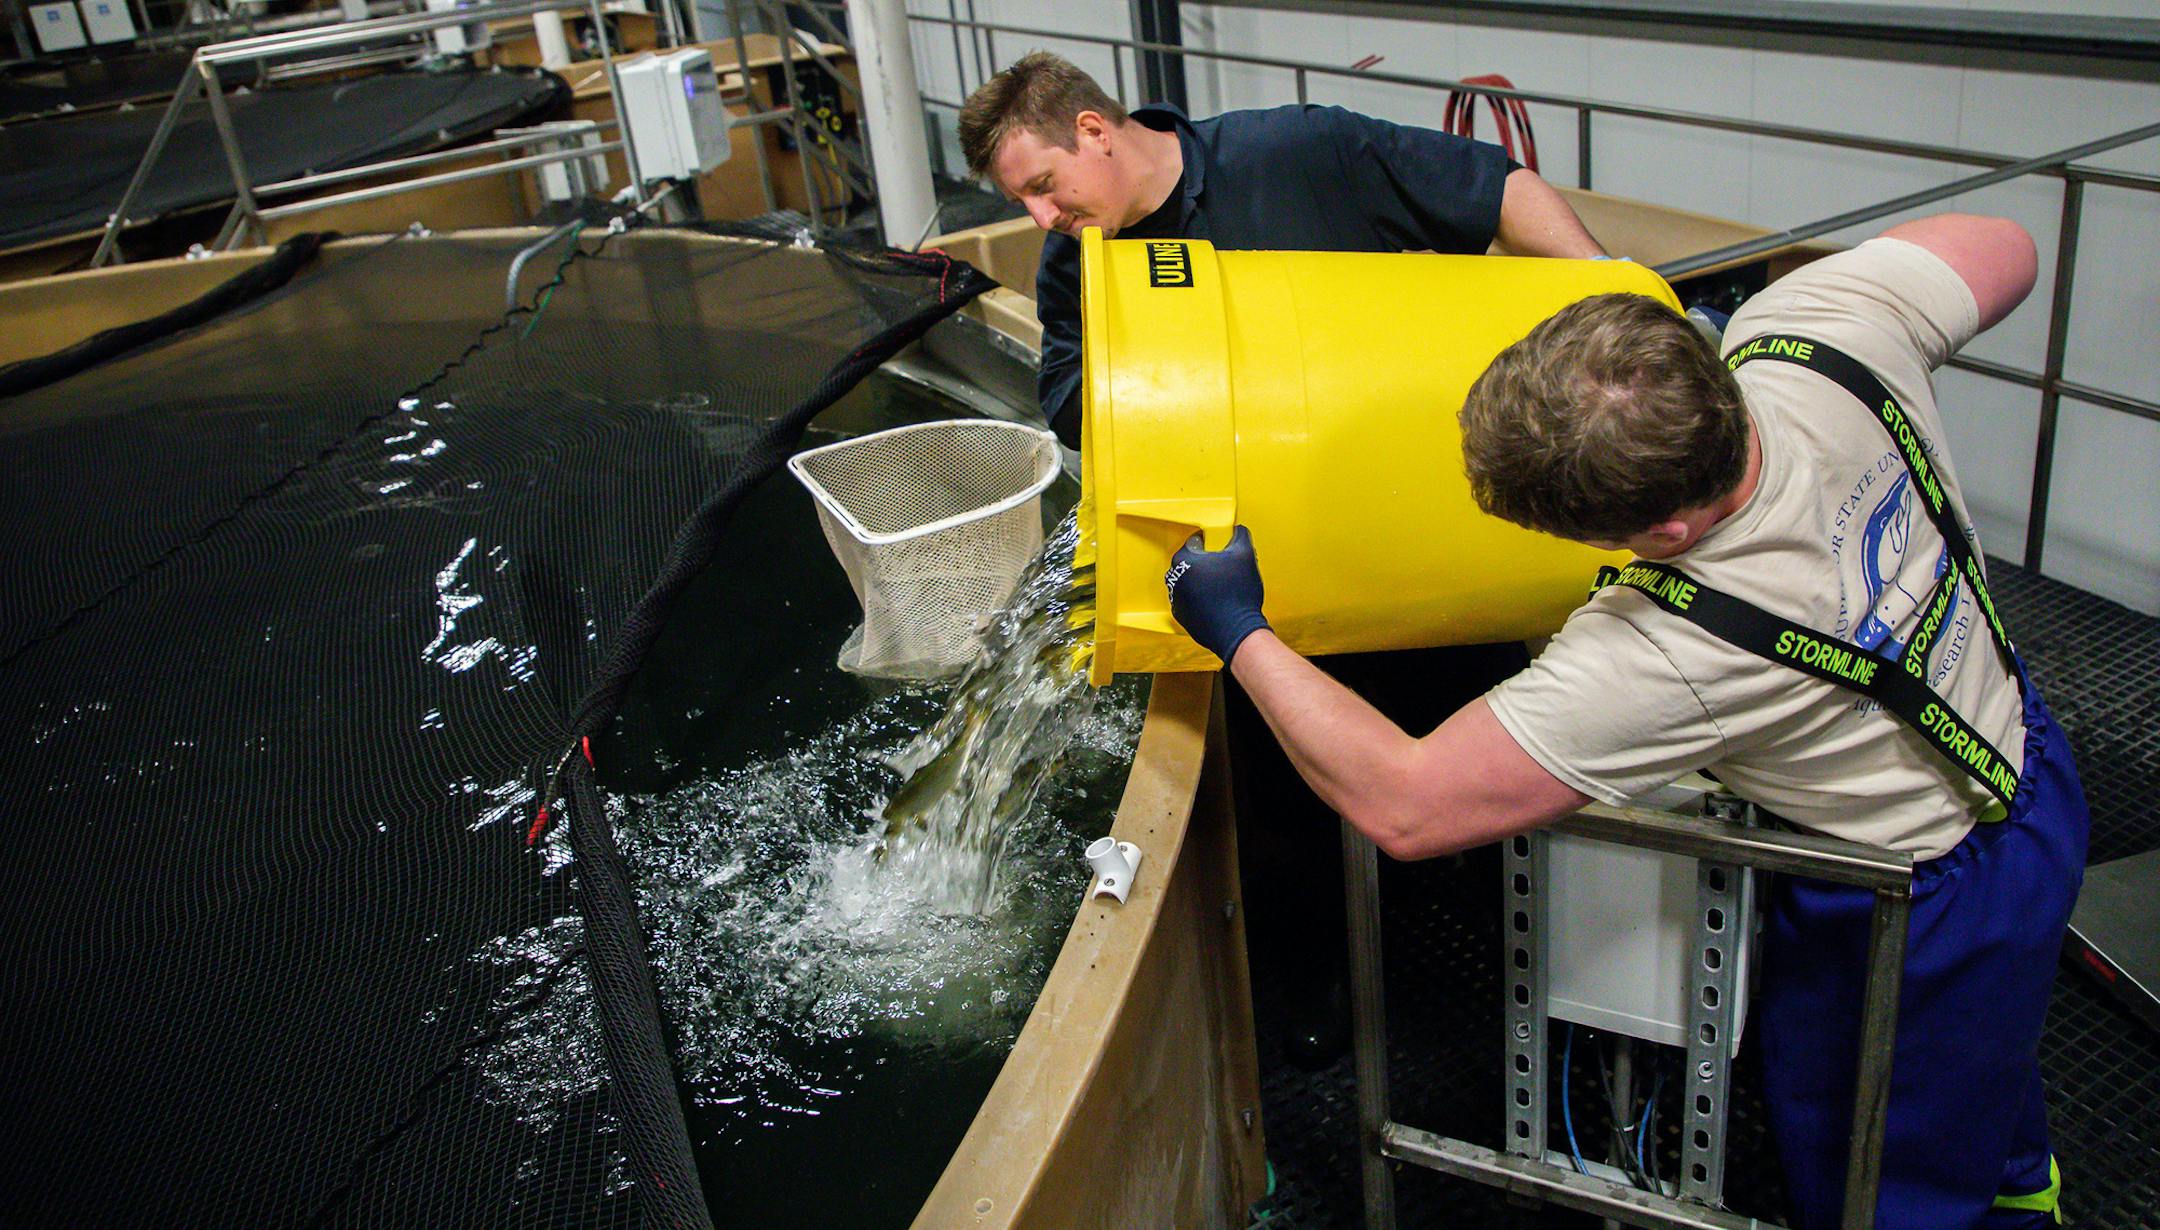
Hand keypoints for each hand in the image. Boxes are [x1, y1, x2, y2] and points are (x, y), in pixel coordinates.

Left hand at [1165, 526, 1270, 666]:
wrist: (1236, 632)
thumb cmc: (1238, 594)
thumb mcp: (1245, 555)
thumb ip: (1240, 535)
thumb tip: (1238, 531)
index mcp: (1185, 559)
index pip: (1196, 542)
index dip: (1213, 543)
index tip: (1223, 550)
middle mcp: (1174, 578)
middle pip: (1192, 562)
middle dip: (1207, 563)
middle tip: (1226, 569)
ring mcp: (1175, 599)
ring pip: (1191, 582)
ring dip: (1204, 582)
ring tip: (1224, 587)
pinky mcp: (1182, 616)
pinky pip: (1191, 601)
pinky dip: (1202, 600)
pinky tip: (1219, 602)